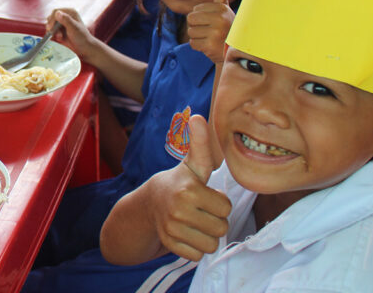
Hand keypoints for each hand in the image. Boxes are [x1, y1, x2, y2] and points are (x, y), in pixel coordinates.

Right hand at [48, 8, 96, 59]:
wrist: (85, 48)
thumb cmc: (82, 37)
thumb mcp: (74, 28)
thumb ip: (66, 20)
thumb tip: (57, 13)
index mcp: (70, 12)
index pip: (56, 12)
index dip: (52, 19)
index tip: (50, 28)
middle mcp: (65, 16)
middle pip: (51, 18)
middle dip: (52, 26)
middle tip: (54, 33)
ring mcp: (62, 24)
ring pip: (50, 25)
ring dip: (53, 31)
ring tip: (60, 37)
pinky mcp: (59, 30)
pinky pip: (51, 31)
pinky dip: (52, 35)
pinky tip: (58, 39)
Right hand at [148, 115, 229, 260]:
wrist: (147, 204)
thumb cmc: (178, 183)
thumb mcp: (191, 164)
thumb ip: (199, 143)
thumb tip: (198, 116)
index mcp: (189, 189)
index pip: (225, 207)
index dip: (219, 202)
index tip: (206, 195)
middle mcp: (178, 209)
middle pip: (221, 228)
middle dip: (214, 220)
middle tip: (200, 210)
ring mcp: (172, 228)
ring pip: (211, 244)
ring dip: (206, 236)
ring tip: (195, 222)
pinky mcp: (169, 244)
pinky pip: (197, 255)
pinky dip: (194, 247)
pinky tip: (186, 233)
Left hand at [187, 0, 233, 64]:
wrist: (234, 52)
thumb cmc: (228, 29)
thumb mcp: (226, 12)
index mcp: (222, 9)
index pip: (196, 9)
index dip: (200, 17)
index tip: (212, 23)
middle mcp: (220, 19)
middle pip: (190, 19)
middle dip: (196, 26)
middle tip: (208, 31)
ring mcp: (215, 33)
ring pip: (191, 32)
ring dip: (197, 37)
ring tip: (209, 39)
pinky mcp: (210, 46)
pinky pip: (192, 43)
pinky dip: (198, 46)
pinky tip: (208, 46)